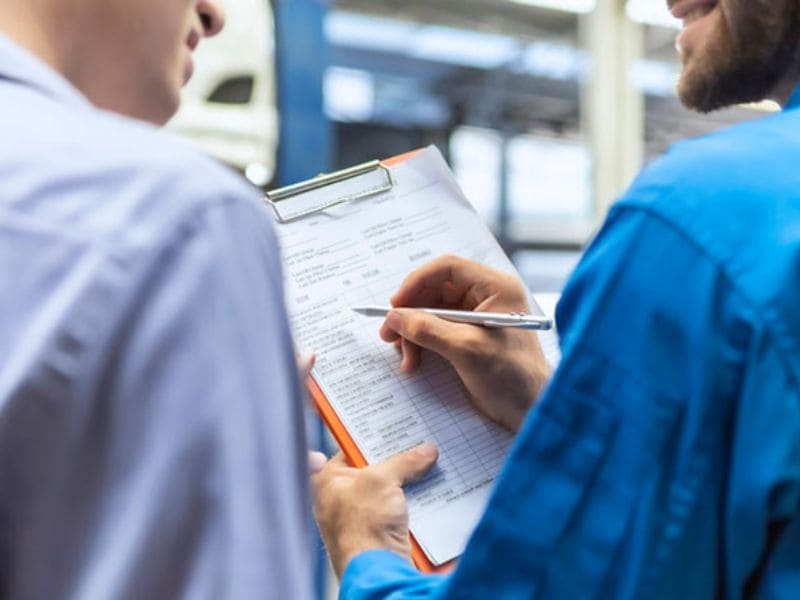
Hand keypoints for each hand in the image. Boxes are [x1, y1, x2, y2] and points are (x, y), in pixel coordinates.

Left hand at [312, 443, 438, 577]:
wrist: (378, 571)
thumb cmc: (362, 528)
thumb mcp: (382, 479)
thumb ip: (404, 461)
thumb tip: (424, 452)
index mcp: (329, 481)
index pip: (350, 449)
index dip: (371, 438)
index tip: (392, 428)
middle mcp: (342, 499)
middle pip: (374, 470)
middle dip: (396, 461)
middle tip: (416, 445)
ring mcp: (362, 519)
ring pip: (391, 491)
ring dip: (409, 482)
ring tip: (428, 464)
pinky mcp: (382, 534)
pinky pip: (401, 511)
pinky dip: (415, 503)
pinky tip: (431, 491)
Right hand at [380, 255, 549, 431]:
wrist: (529, 409)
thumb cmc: (512, 377)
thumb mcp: (466, 350)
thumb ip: (427, 329)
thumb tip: (394, 317)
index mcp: (495, 287)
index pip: (448, 269)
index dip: (417, 282)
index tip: (396, 304)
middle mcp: (486, 296)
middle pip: (436, 290)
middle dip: (411, 313)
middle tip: (389, 333)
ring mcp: (477, 316)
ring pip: (432, 311)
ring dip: (413, 332)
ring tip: (404, 356)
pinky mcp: (469, 335)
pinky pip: (436, 329)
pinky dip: (422, 343)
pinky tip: (414, 362)